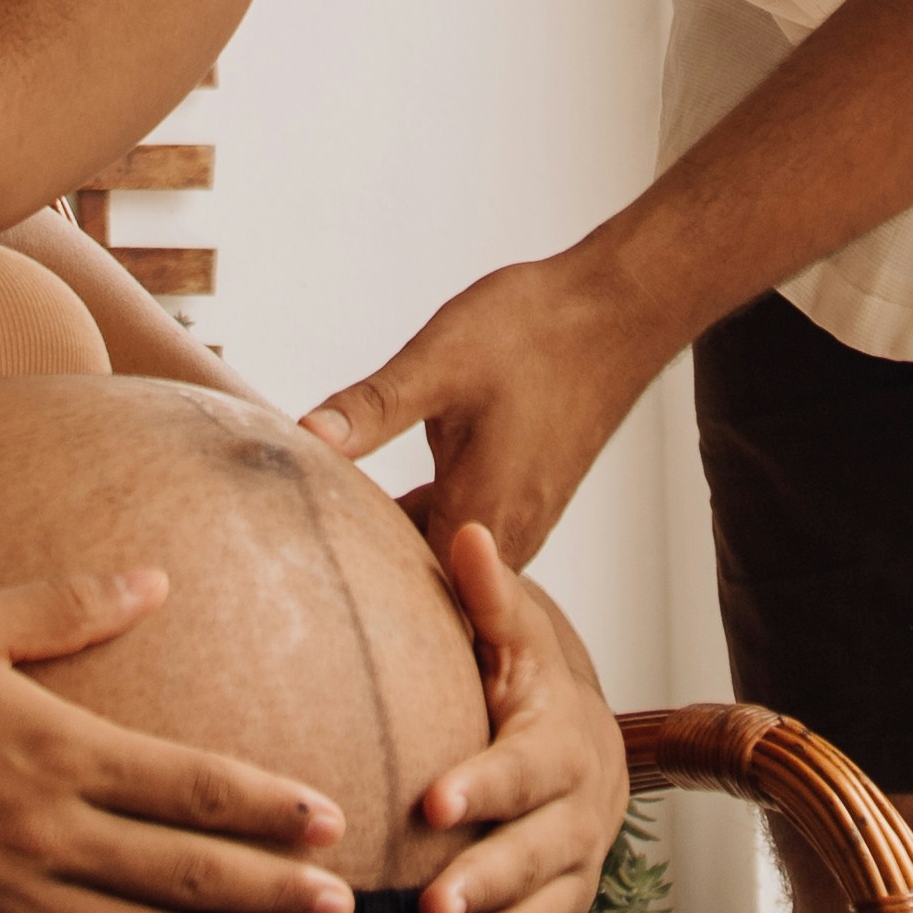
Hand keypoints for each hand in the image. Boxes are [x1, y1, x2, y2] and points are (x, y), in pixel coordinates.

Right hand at [0, 572, 354, 912]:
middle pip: (182, 874)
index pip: (189, 783)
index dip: (266, 806)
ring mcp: (2, 905)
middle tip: (343, 910)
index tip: (328, 819)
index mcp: (54, 749)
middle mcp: (41, 835)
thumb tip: (157, 579)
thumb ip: (68, 607)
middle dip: (271, 894)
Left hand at [303, 252, 667, 566]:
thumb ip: (369, 409)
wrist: (616, 312)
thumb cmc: (533, 333)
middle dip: (367, 582)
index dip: (353, 599)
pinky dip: (423, 525)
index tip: (300, 588)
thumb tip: (303, 435)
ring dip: (396, 553)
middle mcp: (505, 537)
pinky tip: (382, 504)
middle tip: (297, 574)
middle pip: (424, 588)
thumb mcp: (435, 364)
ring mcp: (521, 520)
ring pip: (445, 560)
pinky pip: (464, 534)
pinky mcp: (525, 497)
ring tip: (329, 544)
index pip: (406, 599)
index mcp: (479, 519)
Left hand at [409, 522, 620, 912]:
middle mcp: (582, 809)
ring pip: (548, 908)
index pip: (522, 767)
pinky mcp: (565, 906)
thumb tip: (465, 531)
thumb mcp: (513, 630)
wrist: (582, 735)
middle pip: (541, 850)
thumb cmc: (528, 678)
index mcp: (563, 740)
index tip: (430, 804)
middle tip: (431, 907)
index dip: (482, 786)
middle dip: (489, 880)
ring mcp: (578, 865)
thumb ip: (486, 594)